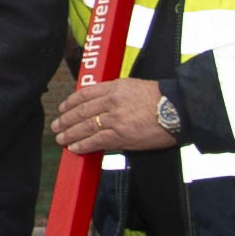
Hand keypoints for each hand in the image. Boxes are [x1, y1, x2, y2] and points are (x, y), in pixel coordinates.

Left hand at [53, 75, 175, 154]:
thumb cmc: (162, 99)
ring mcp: (115, 118)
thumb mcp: (136, 87)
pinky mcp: (121, 135)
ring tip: (61, 138)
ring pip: (85, 126)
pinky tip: (75, 148)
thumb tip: (105, 106)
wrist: (178, 109)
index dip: (71, 102)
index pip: (86, 93)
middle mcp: (112, 101)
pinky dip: (83, 145)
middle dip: (66, 119)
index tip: (63, 107)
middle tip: (57, 125)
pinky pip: (96, 140)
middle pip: (82, 110)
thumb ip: (118, 95)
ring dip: (70, 133)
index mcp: (115, 87)